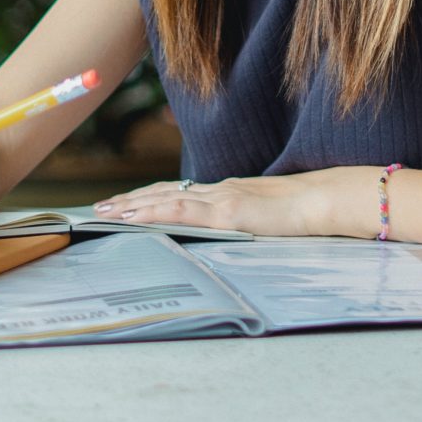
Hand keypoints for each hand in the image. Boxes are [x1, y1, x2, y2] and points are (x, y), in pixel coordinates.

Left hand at [95, 168, 363, 237]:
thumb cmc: (302, 210)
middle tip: (99, 209)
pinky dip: (154, 212)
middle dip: (129, 201)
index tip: (124, 203)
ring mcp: (220, 199)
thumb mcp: (264, 215)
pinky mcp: (226, 213)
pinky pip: (182, 211)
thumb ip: (244, 219)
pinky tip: (136, 217)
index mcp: (226, 192)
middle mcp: (218, 190)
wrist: (322, 200)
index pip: (179, 192)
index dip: (148, 197)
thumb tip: (230, 230)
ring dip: (132, 206)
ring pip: (165, 199)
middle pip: (163, 192)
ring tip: (105, 213)